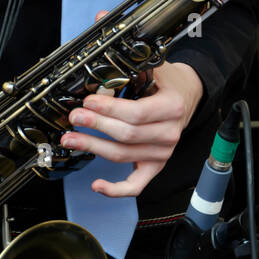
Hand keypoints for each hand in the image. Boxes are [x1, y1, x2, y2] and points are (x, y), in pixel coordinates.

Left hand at [60, 48, 203, 198]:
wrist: (187, 95)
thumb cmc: (168, 83)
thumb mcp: (155, 69)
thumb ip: (132, 73)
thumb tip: (101, 82)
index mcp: (171, 107)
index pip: (136, 113)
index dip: (109, 109)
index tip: (89, 102)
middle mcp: (169, 133)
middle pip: (127, 135)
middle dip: (96, 126)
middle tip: (75, 117)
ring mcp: (163, 153)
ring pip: (123, 155)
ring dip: (94, 148)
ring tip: (71, 139)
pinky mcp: (154, 166)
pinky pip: (136, 185)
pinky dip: (115, 189)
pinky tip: (97, 185)